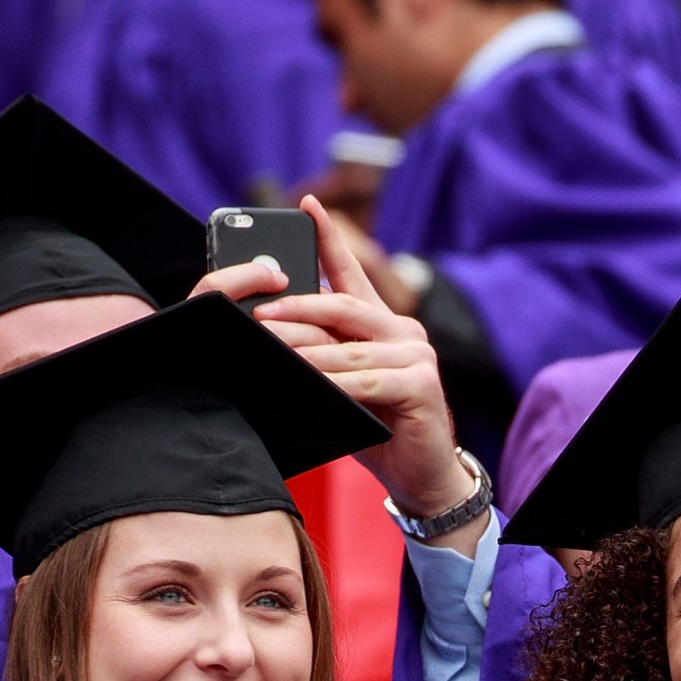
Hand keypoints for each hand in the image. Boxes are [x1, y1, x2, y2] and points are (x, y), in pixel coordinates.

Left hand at [212, 197, 480, 536]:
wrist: (421, 474)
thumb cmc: (377, 428)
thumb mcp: (342, 384)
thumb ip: (322, 356)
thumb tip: (273, 336)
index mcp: (383, 325)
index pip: (353, 273)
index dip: (330, 238)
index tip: (308, 205)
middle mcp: (404, 331)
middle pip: (344, 307)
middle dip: (298, 307)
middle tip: (259, 314)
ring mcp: (417, 355)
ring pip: (348, 347)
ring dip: (305, 351)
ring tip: (270, 351)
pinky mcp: (422, 384)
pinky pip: (366, 379)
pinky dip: (334, 384)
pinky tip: (310, 384)